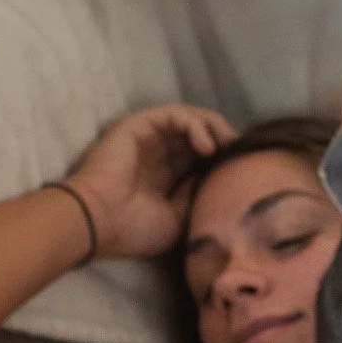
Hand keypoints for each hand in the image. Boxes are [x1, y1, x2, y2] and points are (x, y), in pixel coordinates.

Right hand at [59, 103, 236, 260]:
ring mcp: (147, 137)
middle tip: (238, 149)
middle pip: (198, 131)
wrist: (100, 222)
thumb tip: (212, 176)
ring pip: (189, 118)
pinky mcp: (138, 125)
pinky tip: (205, 145)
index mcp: (164, 174)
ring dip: (212, 126)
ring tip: (225, 144)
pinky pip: (173, 114)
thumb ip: (194, 195)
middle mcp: (157, 152)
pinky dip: (194, 124)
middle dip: (223, 136)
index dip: (221, 154)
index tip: (241, 164)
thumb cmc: (133, 228)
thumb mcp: (177, 219)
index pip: (198, 154)